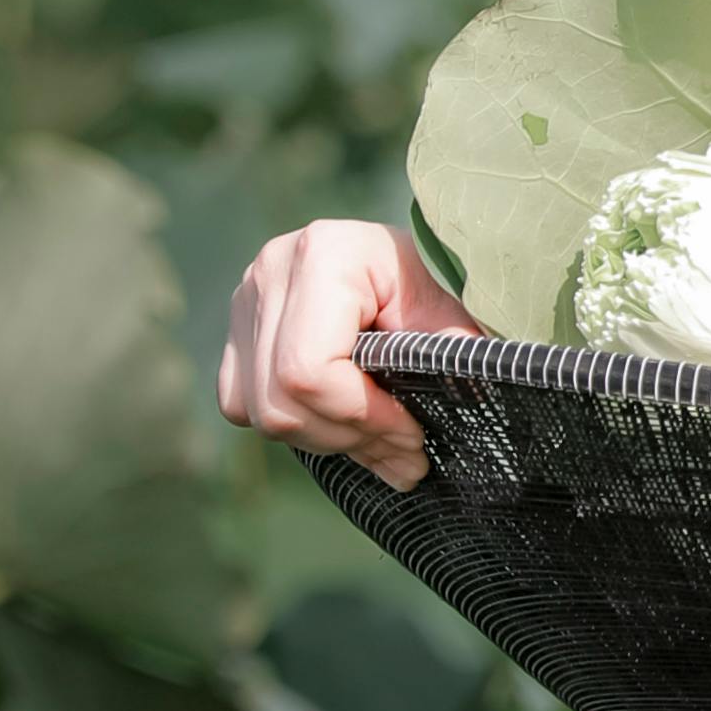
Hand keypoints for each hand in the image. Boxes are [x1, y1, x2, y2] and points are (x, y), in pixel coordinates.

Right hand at [220, 220, 476, 491]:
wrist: (394, 254)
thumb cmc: (425, 275)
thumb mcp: (444, 304)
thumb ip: (449, 349)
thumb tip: (472, 397)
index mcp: (324, 254)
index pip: (309, 370)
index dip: (362, 417)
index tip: (412, 435)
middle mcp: (271, 272)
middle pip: (281, 401)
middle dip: (349, 439)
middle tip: (406, 456)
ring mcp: (246, 302)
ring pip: (260, 412)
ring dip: (326, 442)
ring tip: (383, 448)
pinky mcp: (238, 329)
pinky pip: (241, 403)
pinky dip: (294, 426)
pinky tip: (343, 424)